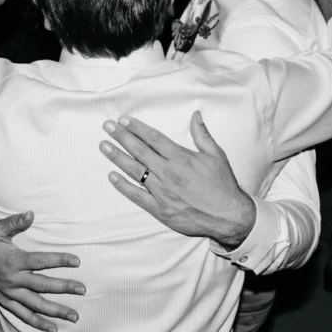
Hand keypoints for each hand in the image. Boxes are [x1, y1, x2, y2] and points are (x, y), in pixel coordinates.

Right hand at [0, 211, 85, 331]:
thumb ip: (15, 223)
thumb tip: (31, 214)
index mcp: (14, 261)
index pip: (41, 262)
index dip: (60, 260)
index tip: (77, 261)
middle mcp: (13, 280)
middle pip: (43, 286)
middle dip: (64, 288)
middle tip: (83, 289)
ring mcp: (10, 293)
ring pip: (36, 305)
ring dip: (56, 311)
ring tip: (74, 316)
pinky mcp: (5, 302)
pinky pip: (23, 315)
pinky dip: (38, 323)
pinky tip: (52, 328)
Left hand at [100, 112, 255, 248]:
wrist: (228, 216)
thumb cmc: (223, 185)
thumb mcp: (216, 155)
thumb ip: (202, 134)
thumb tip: (195, 114)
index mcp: (181, 158)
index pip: (153, 138)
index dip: (136, 128)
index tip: (123, 120)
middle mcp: (169, 173)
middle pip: (140, 151)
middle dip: (122, 137)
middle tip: (107, 127)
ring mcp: (162, 192)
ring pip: (135, 171)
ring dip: (117, 157)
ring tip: (103, 146)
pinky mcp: (160, 209)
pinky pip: (137, 196)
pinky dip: (123, 186)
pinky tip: (112, 176)